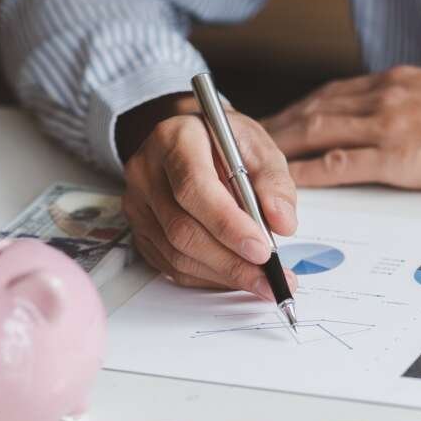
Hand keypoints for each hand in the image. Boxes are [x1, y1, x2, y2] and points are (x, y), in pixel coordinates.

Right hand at [120, 95, 297, 297]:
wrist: (194, 139)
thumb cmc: (226, 142)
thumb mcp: (259, 147)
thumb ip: (274, 183)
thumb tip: (283, 223)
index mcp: (175, 140)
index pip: (195, 188)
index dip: (229, 225)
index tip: (262, 250)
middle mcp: (146, 172)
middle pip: (182, 228)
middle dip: (230, 261)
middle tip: (268, 278)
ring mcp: (138, 203)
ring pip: (176, 253)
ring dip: (222, 274)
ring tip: (259, 281)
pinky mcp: (140, 230)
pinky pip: (170, 265)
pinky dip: (207, 277)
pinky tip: (234, 276)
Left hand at [262, 66, 420, 191]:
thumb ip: (410, 99)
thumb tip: (392, 111)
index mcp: (395, 81)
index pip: (331, 94)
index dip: (297, 109)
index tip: (274, 121)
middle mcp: (384, 97)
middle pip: (313, 110)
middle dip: (275, 127)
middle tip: (244, 143)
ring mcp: (389, 125)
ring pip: (317, 133)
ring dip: (279, 149)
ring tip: (252, 165)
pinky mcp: (399, 157)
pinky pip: (340, 164)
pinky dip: (308, 173)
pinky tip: (285, 183)